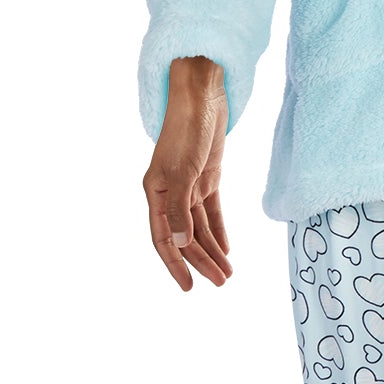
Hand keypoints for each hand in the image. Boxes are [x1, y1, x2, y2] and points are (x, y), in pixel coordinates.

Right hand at [143, 56, 232, 290]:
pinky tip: (227, 248)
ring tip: (228, 273)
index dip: (176, 264)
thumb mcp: (184, 170)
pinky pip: (211, 211)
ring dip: (213, 249)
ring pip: (199, 227)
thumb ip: (181, 207)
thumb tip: (181, 243)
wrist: (202, 95)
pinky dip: (218, 230)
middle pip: (185, 236)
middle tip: (221, 282)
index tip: (189, 287)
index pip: (164, 238)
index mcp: (156, 192)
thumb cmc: (187, 128)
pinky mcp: (206, 176)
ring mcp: (188, 185)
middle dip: (202, 261)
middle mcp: (170, 192)